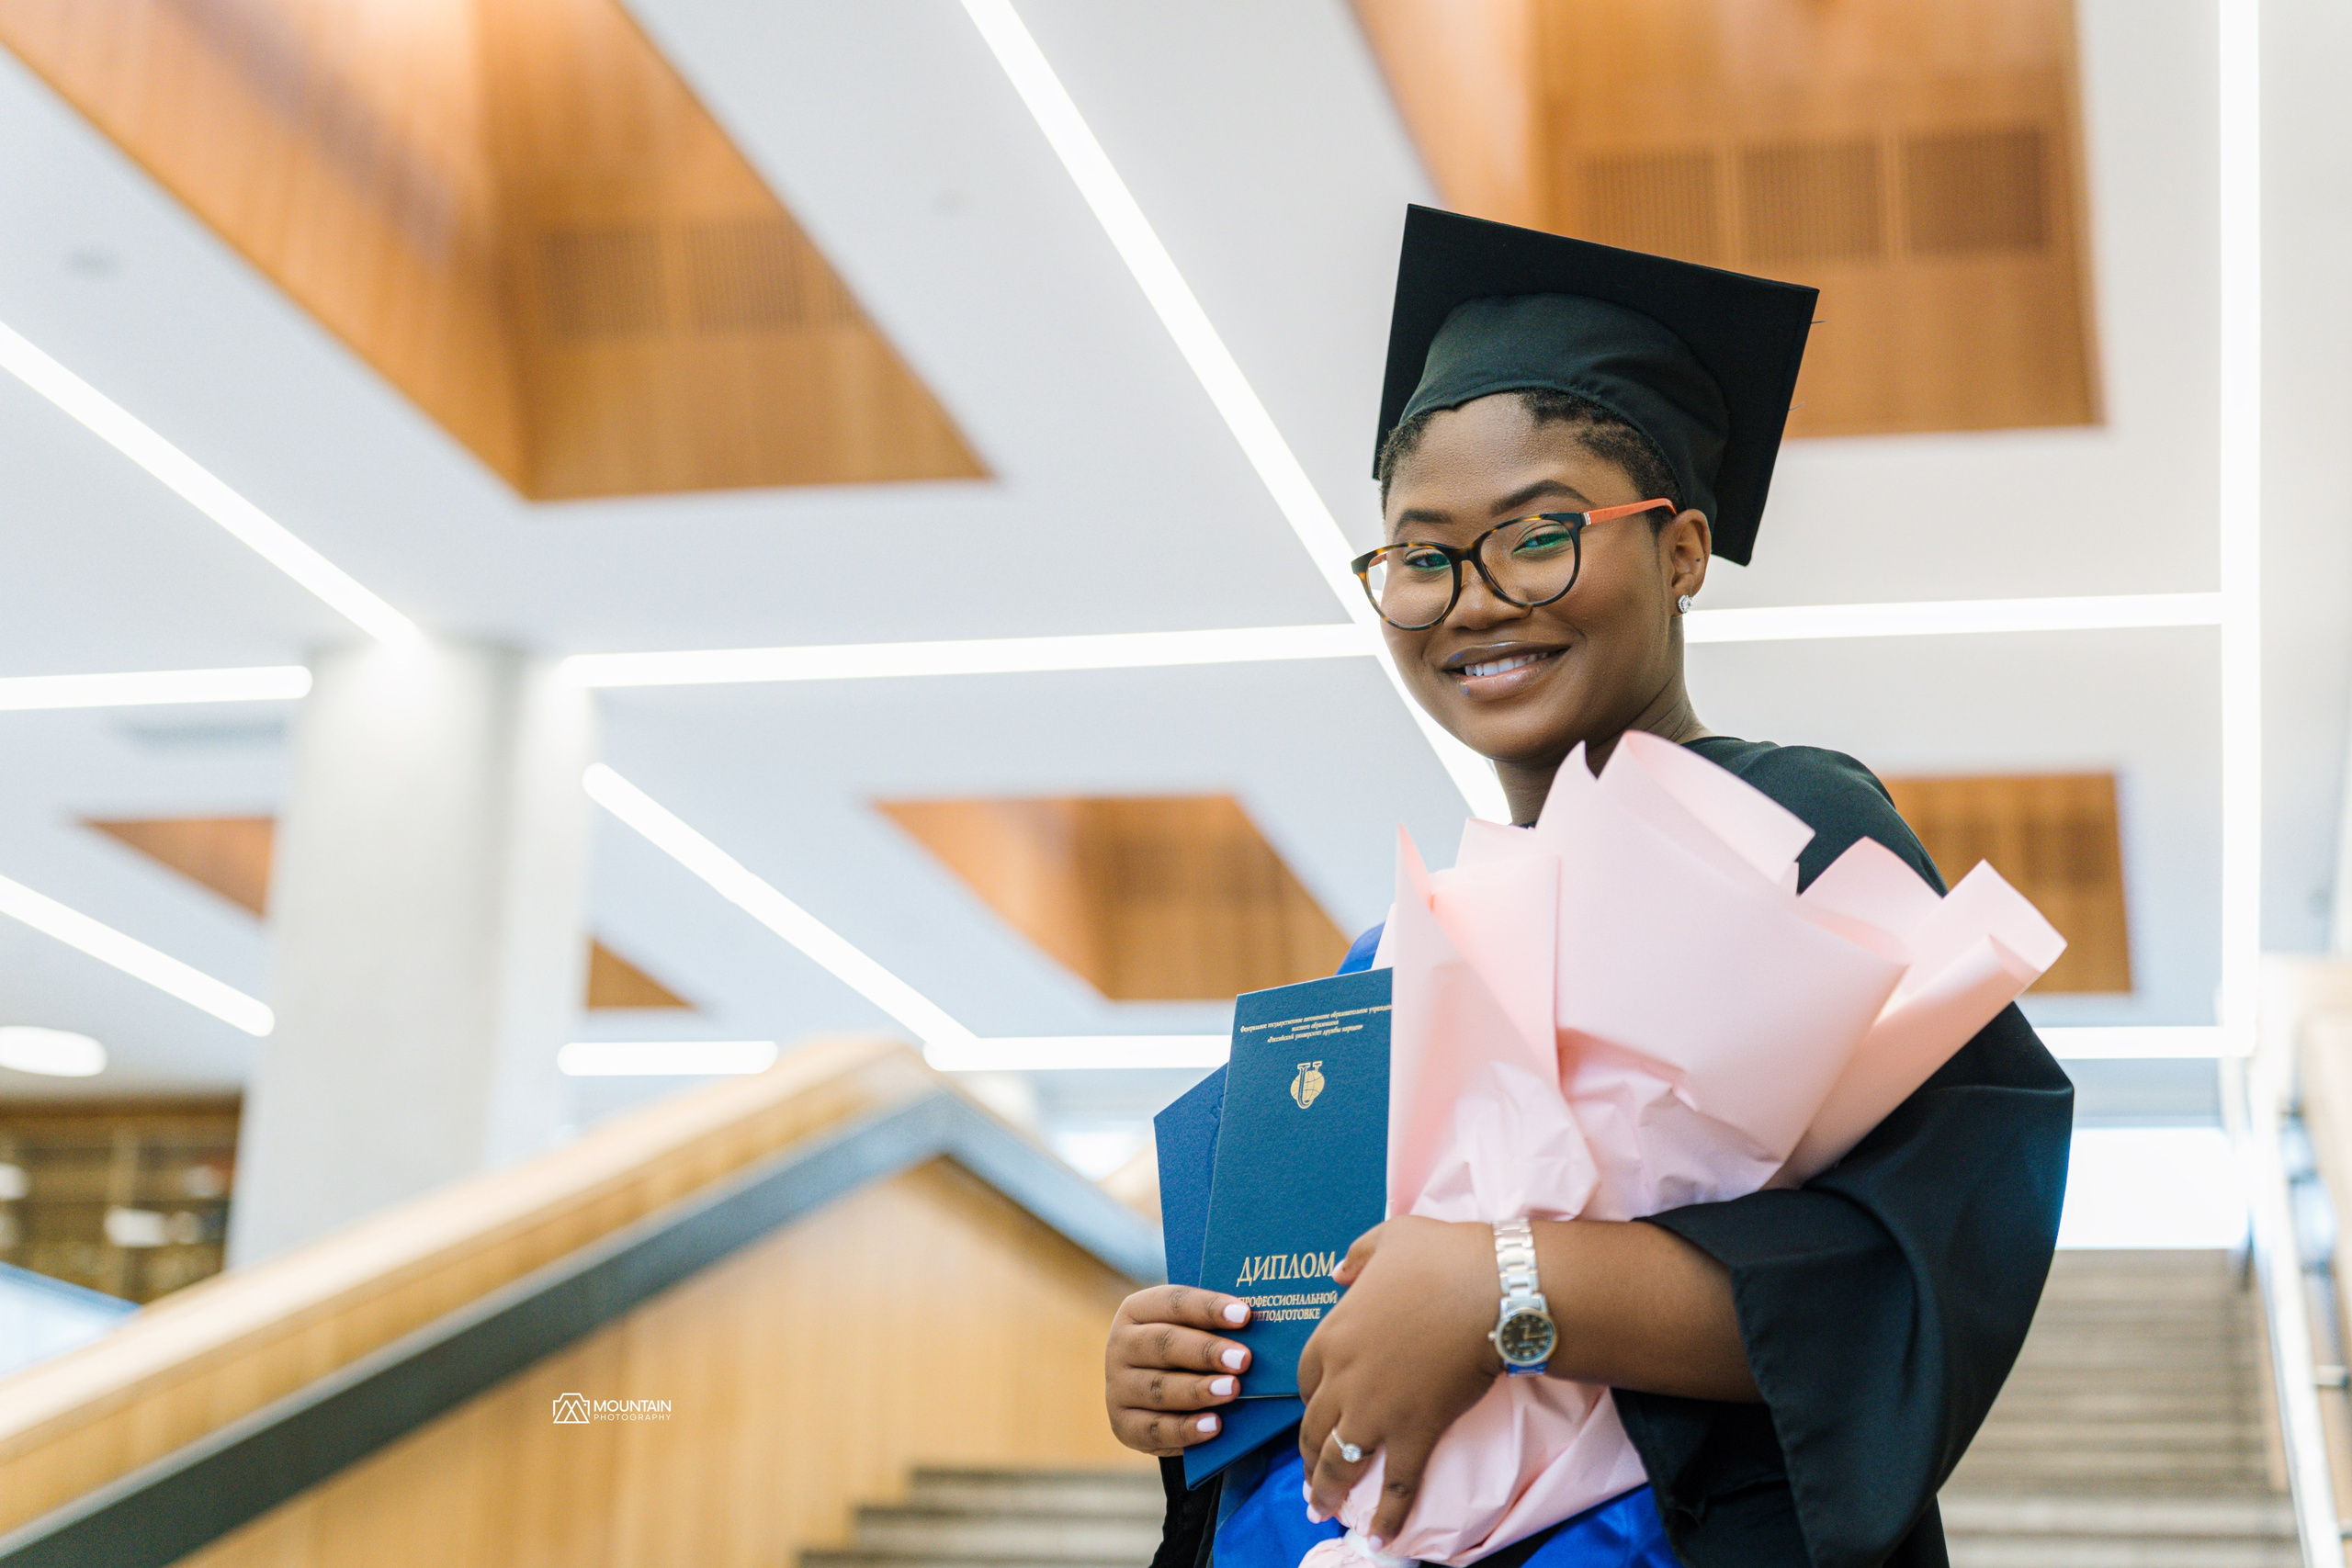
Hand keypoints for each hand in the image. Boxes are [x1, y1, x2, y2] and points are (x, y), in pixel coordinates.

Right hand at [1105, 1285, 1253, 1455]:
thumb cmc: (1188, 1354)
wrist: (1157, 1398)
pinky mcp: (1123, 1425)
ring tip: (1233, 1390)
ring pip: (1158, 1388)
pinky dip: (1186, 1429)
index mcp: (1138, 1310)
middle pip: (1163, 1344)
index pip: (1174, 1302)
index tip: (1245, 1315)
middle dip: (1206, 1351)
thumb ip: (1218, 1328)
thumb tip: (1262, 1328)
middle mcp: (1121, 1345)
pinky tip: (1214, 1426)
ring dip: (1198, 1390)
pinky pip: (1154, 1429)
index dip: (1209, 1307)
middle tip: (1243, 1360)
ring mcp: (1117, 1387)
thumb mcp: (1195, 1332)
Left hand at [1297, 1217, 1500, 1542]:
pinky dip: (1387, 1516)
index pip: (1308, 1381)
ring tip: (1322, 1514)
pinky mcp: (1416, 1431)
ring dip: (1328, 1491)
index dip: (1312, 1402)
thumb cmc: (1443, 1256)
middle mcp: (1344, 1378)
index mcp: (1333, 1334)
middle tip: (1309, 1479)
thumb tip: (1336, 1273)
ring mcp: (1377, 1410)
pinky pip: (1397, 1484)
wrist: (1491, 1288)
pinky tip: (1380, 1539)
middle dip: (1308, 1458)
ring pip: (1341, 1461)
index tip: (1317, 1416)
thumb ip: (1357, 1257)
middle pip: (1314, 1428)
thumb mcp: (1390, 1239)